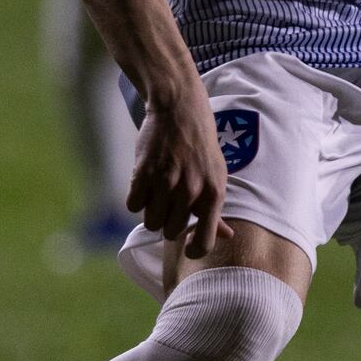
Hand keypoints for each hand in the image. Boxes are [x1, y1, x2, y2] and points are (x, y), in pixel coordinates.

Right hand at [129, 90, 230, 257]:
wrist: (180, 109)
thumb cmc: (201, 146)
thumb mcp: (216, 175)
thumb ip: (216, 209)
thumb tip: (227, 237)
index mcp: (214, 194)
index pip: (204, 242)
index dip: (193, 250)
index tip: (187, 247)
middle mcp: (191, 191)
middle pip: (170, 232)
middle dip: (168, 221)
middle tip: (170, 203)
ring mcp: (166, 182)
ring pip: (151, 221)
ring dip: (151, 211)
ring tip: (158, 192)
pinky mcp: (144, 173)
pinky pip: (133, 205)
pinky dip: (136, 198)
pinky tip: (145, 184)